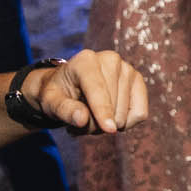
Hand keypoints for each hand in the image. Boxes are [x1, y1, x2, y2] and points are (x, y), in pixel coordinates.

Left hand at [27, 49, 148, 133]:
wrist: (69, 86)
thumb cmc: (58, 94)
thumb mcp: (50, 103)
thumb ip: (64, 110)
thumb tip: (83, 119)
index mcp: (85, 61)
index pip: (98, 90)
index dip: (102, 111)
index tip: (109, 130)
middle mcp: (110, 60)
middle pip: (111, 107)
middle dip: (95, 124)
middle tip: (80, 119)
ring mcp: (127, 69)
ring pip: (124, 114)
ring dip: (107, 125)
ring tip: (92, 116)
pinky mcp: (138, 81)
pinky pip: (140, 114)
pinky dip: (125, 123)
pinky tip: (110, 116)